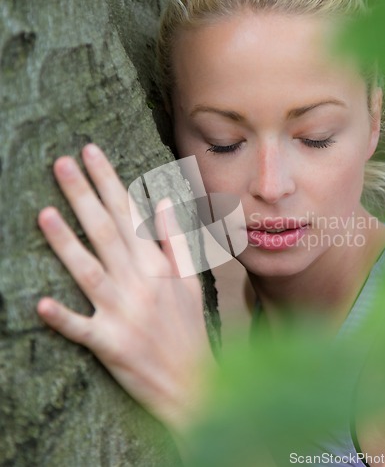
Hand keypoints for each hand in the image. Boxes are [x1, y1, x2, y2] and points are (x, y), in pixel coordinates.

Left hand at [37, 143, 211, 432]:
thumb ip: (176, 238)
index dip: (109, 182)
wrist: (193, 381)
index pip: (129, 214)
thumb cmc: (190, 327)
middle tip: (61, 163)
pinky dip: (62, 318)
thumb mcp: (192, 279)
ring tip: (43, 214)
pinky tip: (40, 304)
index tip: (91, 153)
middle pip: (106, 233)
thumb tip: (164, 200)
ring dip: (66, 244)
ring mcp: (123, 313)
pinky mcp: (109, 344)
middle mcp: (139, 283)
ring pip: (89, 272)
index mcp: (157, 266)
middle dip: (83, 195)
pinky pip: (81, 329)